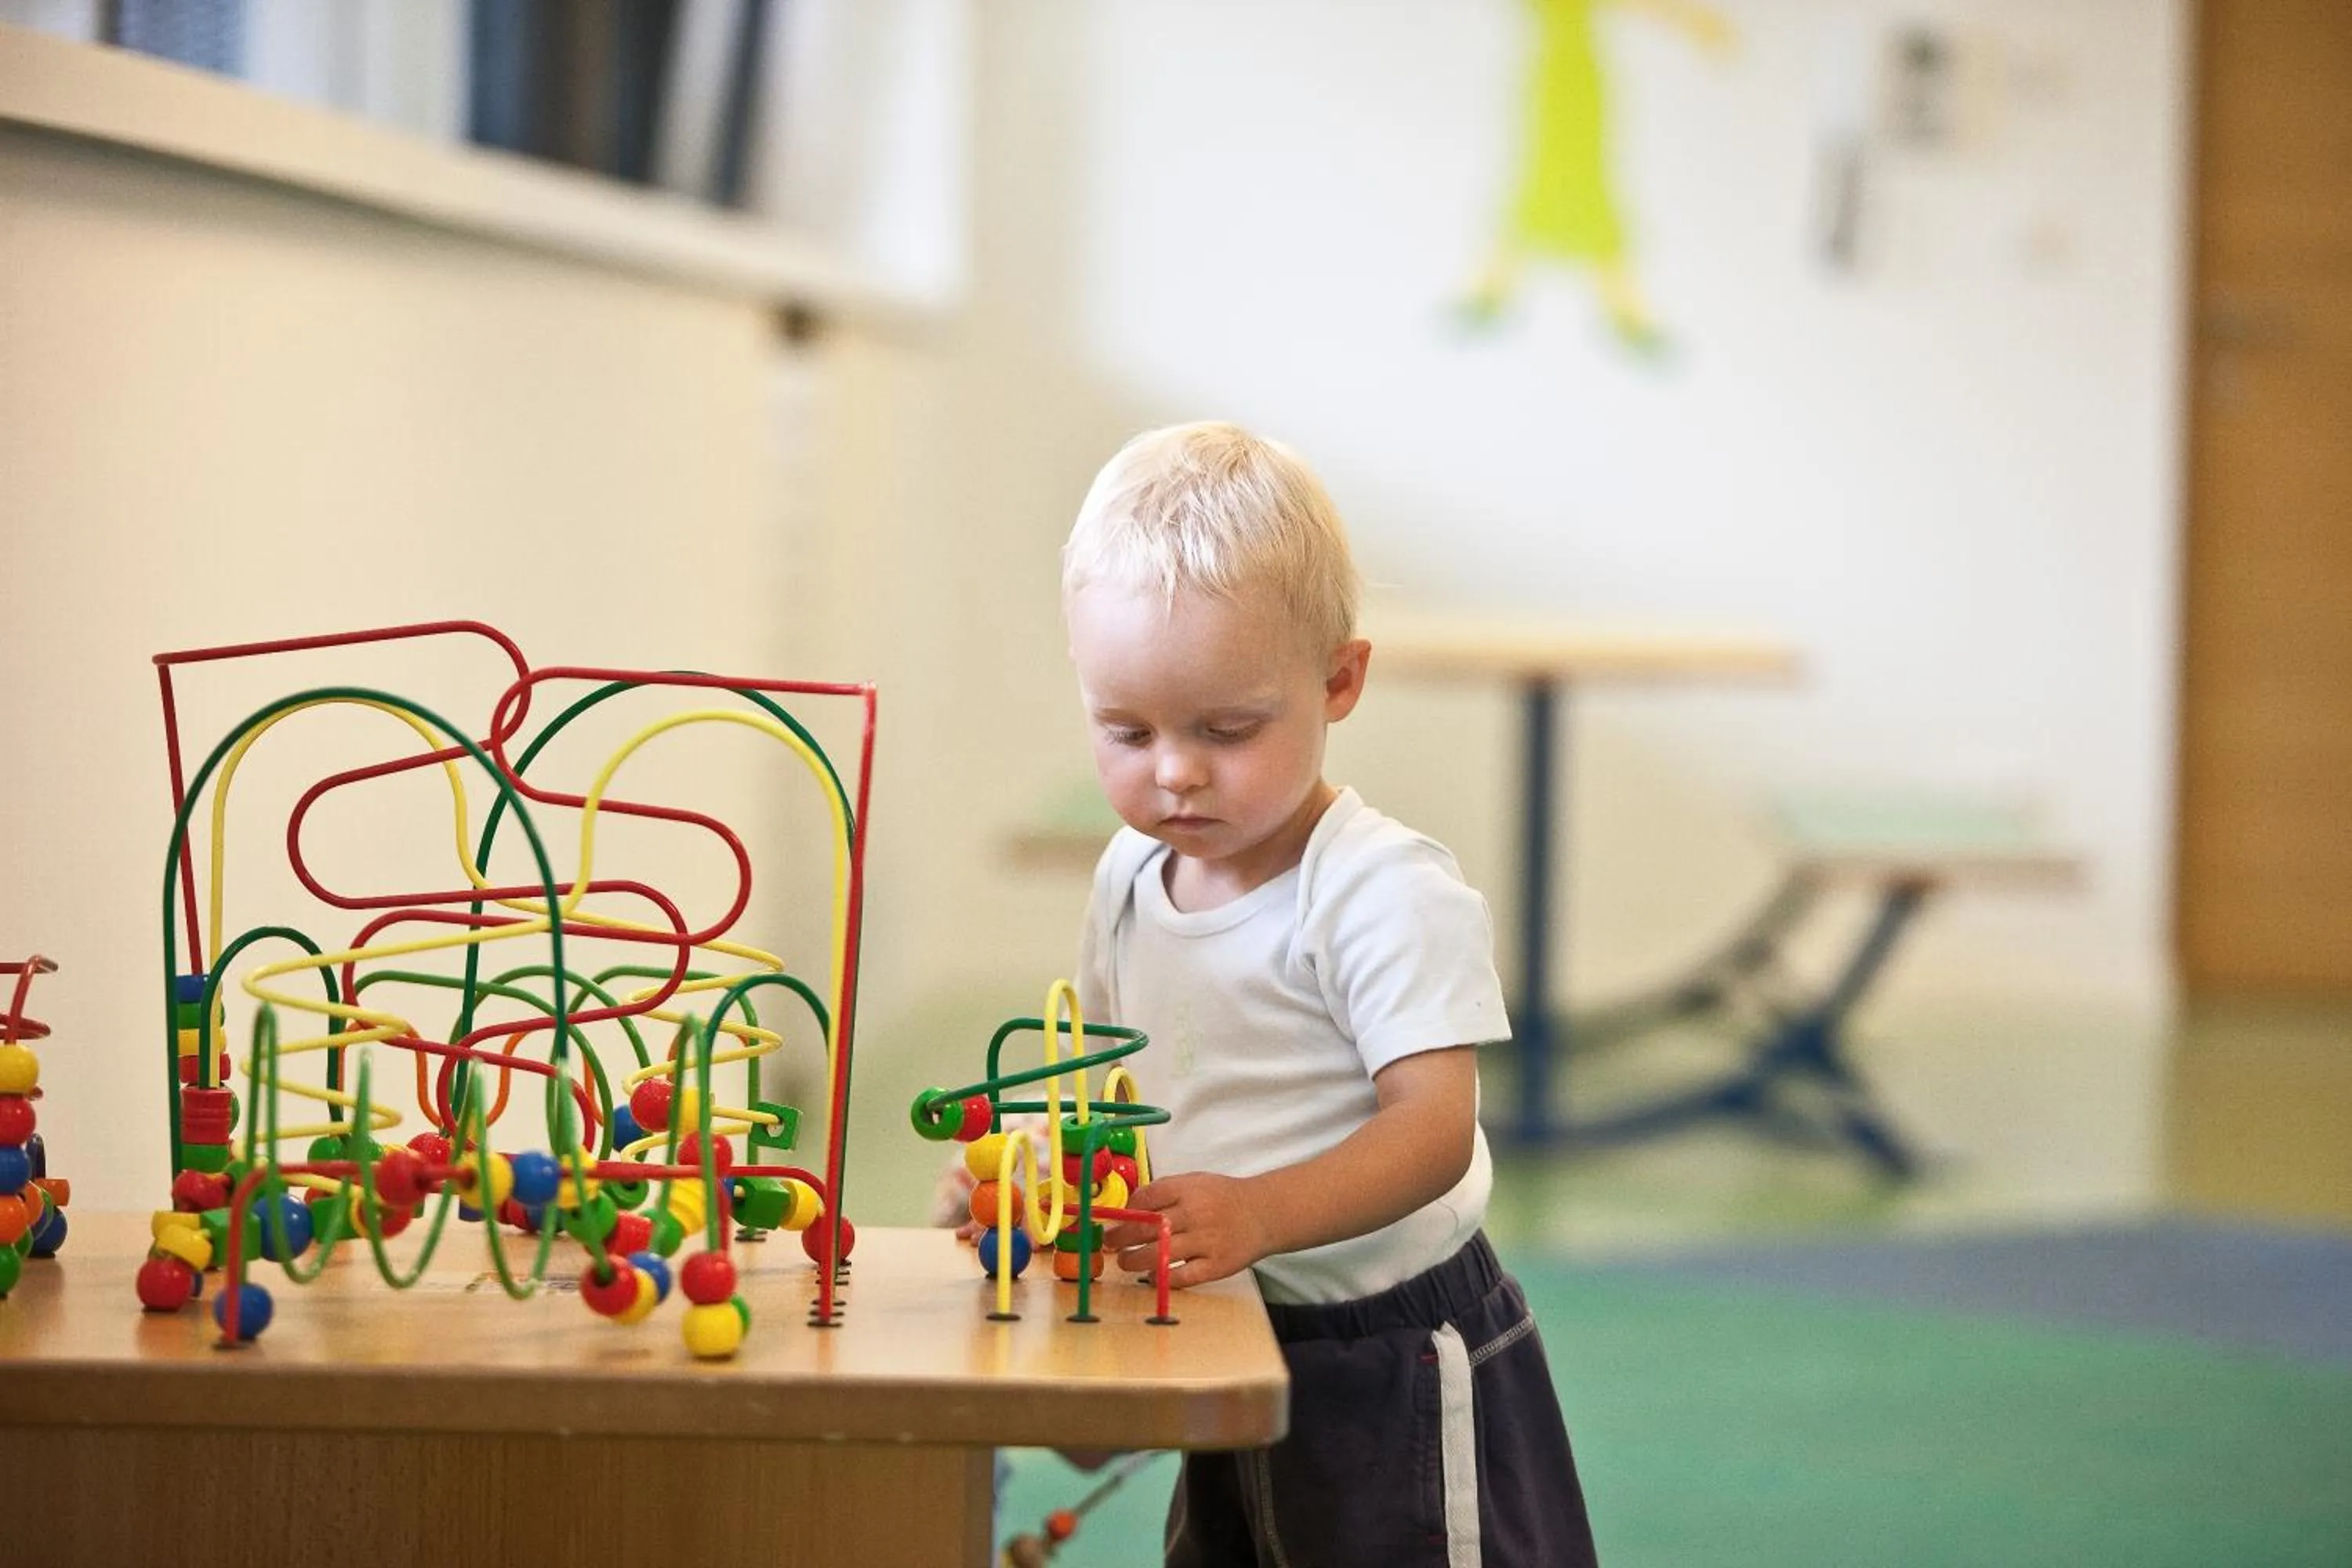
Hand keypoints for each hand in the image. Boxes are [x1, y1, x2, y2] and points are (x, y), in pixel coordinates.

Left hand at [1103, 1172, 1269, 1288]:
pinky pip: (1181, 1277)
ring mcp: (1206, 1241)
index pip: (1146, 1198)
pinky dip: (1161, 1277)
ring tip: (1125, 1261)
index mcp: (1189, 1189)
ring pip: (1159, 1254)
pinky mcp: (1215, 1266)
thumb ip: (1165, 1191)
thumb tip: (1129, 1208)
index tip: (1113, 1220)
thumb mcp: (1196, 1181)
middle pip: (1147, 1227)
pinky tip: (1151, 1275)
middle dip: (1121, 1237)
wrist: (1264, 1214)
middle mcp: (1196, 1213)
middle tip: (1109, 1243)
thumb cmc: (1224, 1198)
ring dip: (1134, 1260)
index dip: (1125, 1211)